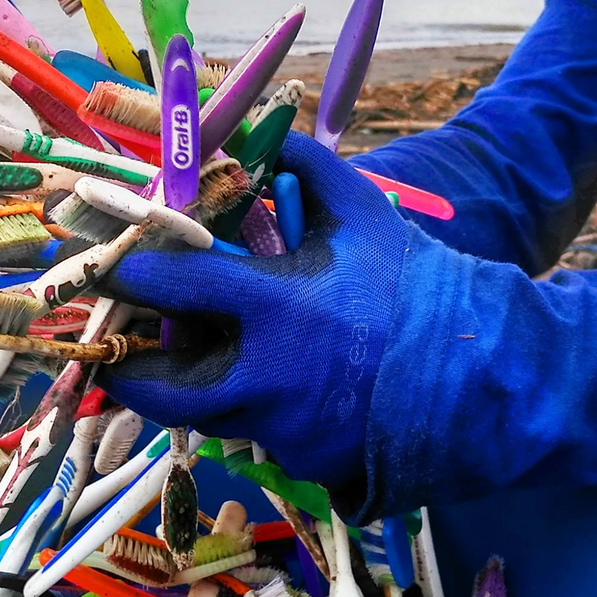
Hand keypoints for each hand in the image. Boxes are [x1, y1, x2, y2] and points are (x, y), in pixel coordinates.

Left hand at [98, 131, 411, 497]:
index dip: (131, 275)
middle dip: (130, 373)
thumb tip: (258, 132)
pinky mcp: (307, 464)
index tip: (108, 269)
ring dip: (195, 390)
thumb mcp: (362, 214)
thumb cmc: (419, 286)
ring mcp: (287, 432)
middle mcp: (271, 379)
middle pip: (167, 391)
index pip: (179, 287)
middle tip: (115, 355)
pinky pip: (260, 437)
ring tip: (196, 361)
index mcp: (279, 307)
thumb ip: (306, 167)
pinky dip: (256, 412)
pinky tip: (278, 388)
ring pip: (210, 416)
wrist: (488, 374)